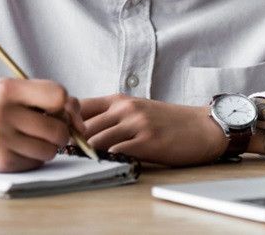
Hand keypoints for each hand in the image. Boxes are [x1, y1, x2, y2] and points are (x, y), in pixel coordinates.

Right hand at [0, 78, 83, 172]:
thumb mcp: (8, 90)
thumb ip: (42, 97)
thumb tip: (78, 119)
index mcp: (7, 88)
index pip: (58, 95)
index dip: (68, 106)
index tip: (66, 113)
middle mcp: (3, 113)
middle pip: (58, 129)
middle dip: (61, 132)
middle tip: (51, 130)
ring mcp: (0, 139)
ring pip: (49, 150)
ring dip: (48, 148)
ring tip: (33, 140)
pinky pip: (34, 163)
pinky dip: (33, 158)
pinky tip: (19, 149)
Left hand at [79, 94, 226, 165]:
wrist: (203, 127)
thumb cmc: (168, 121)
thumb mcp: (136, 109)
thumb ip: (111, 116)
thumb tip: (79, 129)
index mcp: (118, 100)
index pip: (79, 106)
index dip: (65, 121)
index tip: (61, 135)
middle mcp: (125, 108)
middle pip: (83, 125)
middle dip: (71, 141)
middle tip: (65, 154)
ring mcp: (137, 124)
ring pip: (96, 139)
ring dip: (86, 153)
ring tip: (81, 162)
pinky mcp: (148, 141)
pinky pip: (117, 151)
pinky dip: (106, 159)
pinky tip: (103, 164)